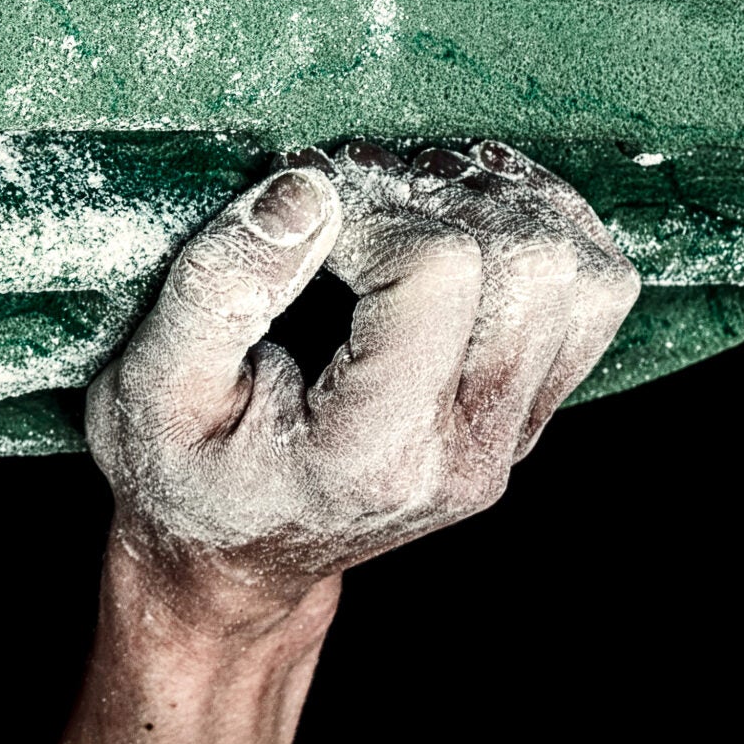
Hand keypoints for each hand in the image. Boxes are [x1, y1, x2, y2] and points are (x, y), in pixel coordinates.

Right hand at [85, 139, 637, 623]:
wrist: (228, 560)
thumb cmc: (179, 471)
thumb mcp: (151, 385)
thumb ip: (218, 287)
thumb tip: (305, 188)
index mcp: (371, 453)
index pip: (435, 270)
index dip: (367, 204)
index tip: (297, 203)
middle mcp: (466, 454)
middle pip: (530, 263)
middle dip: (441, 194)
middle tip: (353, 183)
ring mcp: (510, 440)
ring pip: (583, 275)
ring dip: (501, 204)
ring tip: (408, 191)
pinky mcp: (527, 416)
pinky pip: (592, 299)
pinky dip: (539, 231)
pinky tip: (457, 215)